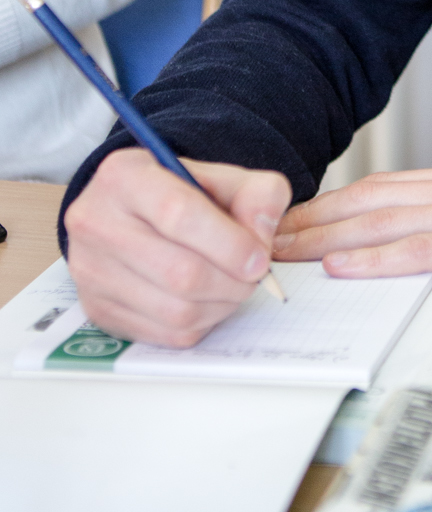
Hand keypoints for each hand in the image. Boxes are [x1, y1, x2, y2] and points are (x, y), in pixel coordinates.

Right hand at [65, 148, 291, 346]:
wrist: (121, 214)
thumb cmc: (175, 193)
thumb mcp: (218, 176)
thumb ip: (256, 194)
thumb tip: (262, 236)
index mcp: (124, 176)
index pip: (178, 214)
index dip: (230, 243)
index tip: (259, 259)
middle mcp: (95, 223)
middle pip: (179, 273)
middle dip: (232, 281)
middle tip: (253, 275)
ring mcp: (90, 271)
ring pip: (175, 311)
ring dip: (221, 306)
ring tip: (233, 286)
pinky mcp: (96, 310)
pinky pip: (166, 334)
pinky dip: (201, 323)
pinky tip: (208, 301)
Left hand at [274, 159, 431, 290]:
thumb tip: (430, 244)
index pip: (383, 190)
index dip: (331, 205)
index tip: (290, 221)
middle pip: (369, 200)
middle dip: (310, 218)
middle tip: (260, 236)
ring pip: (382, 220)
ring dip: (324, 237)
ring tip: (279, 251)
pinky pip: (421, 248)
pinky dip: (375, 256)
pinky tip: (342, 267)